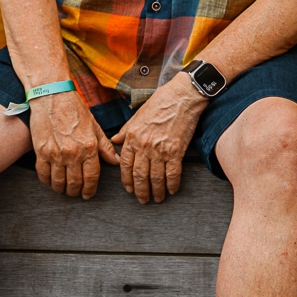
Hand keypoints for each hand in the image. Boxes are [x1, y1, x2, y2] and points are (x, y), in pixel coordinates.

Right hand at [29, 89, 117, 198]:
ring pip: (58, 182)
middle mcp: (73, 153)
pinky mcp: (41, 151)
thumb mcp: (94, 126)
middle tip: (74, 193)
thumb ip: (105, 147)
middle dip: (75, 192)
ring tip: (62, 189)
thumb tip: (116, 161)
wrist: (52, 95)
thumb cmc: (74, 109)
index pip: (92, 177)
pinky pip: (43, 174)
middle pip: (75, 183)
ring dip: (61, 189)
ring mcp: (56, 153)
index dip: (90, 190)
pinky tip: (50, 180)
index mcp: (89, 147)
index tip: (87, 195)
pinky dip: (46, 181)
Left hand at [110, 72, 207, 203]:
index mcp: (132, 136)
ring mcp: (160, 149)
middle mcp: (144, 145)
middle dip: (140, 191)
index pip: (124, 165)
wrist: (182, 97)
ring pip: (155, 178)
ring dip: (156, 191)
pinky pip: (173, 174)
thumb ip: (125, 131)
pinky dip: (172, 184)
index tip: (129, 189)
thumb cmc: (160, 103)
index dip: (126, 180)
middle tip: (143, 199)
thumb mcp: (137, 115)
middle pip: (139, 175)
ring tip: (158, 198)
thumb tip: (114, 141)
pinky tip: (172, 190)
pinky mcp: (176, 151)